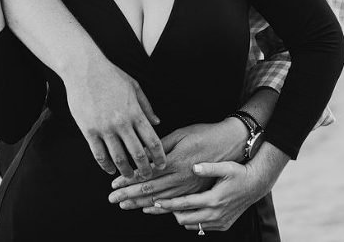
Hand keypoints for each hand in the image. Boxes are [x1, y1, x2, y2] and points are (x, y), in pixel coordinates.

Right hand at [64, 56, 166, 179]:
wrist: (84, 68)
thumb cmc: (111, 75)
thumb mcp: (134, 87)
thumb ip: (146, 107)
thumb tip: (157, 123)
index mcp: (135, 112)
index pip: (153, 140)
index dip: (159, 156)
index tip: (162, 165)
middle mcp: (122, 123)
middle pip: (138, 154)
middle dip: (145, 169)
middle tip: (148, 177)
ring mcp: (104, 128)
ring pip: (118, 158)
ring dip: (126, 171)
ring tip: (129, 176)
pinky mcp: (89, 130)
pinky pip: (99, 154)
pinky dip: (105, 165)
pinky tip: (110, 169)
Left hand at [108, 119, 245, 209]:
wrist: (231, 143)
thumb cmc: (205, 134)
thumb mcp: (181, 134)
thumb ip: (160, 145)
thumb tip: (141, 153)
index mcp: (175, 161)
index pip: (145, 175)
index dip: (128, 181)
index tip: (114, 185)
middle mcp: (181, 178)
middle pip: (149, 190)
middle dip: (128, 195)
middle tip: (112, 200)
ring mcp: (189, 187)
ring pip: (160, 199)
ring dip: (140, 203)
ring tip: (124, 206)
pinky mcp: (196, 192)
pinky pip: (174, 203)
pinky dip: (159, 208)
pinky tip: (148, 210)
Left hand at [144, 144, 288, 232]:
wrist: (256, 185)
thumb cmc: (239, 173)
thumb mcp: (226, 167)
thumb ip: (209, 167)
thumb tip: (194, 167)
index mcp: (213, 199)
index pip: (185, 204)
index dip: (168, 204)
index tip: (155, 202)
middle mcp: (216, 213)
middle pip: (185, 219)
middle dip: (171, 212)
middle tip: (161, 203)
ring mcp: (219, 221)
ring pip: (192, 225)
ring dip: (182, 216)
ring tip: (174, 205)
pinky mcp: (223, 225)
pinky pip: (202, 227)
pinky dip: (193, 221)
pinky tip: (190, 210)